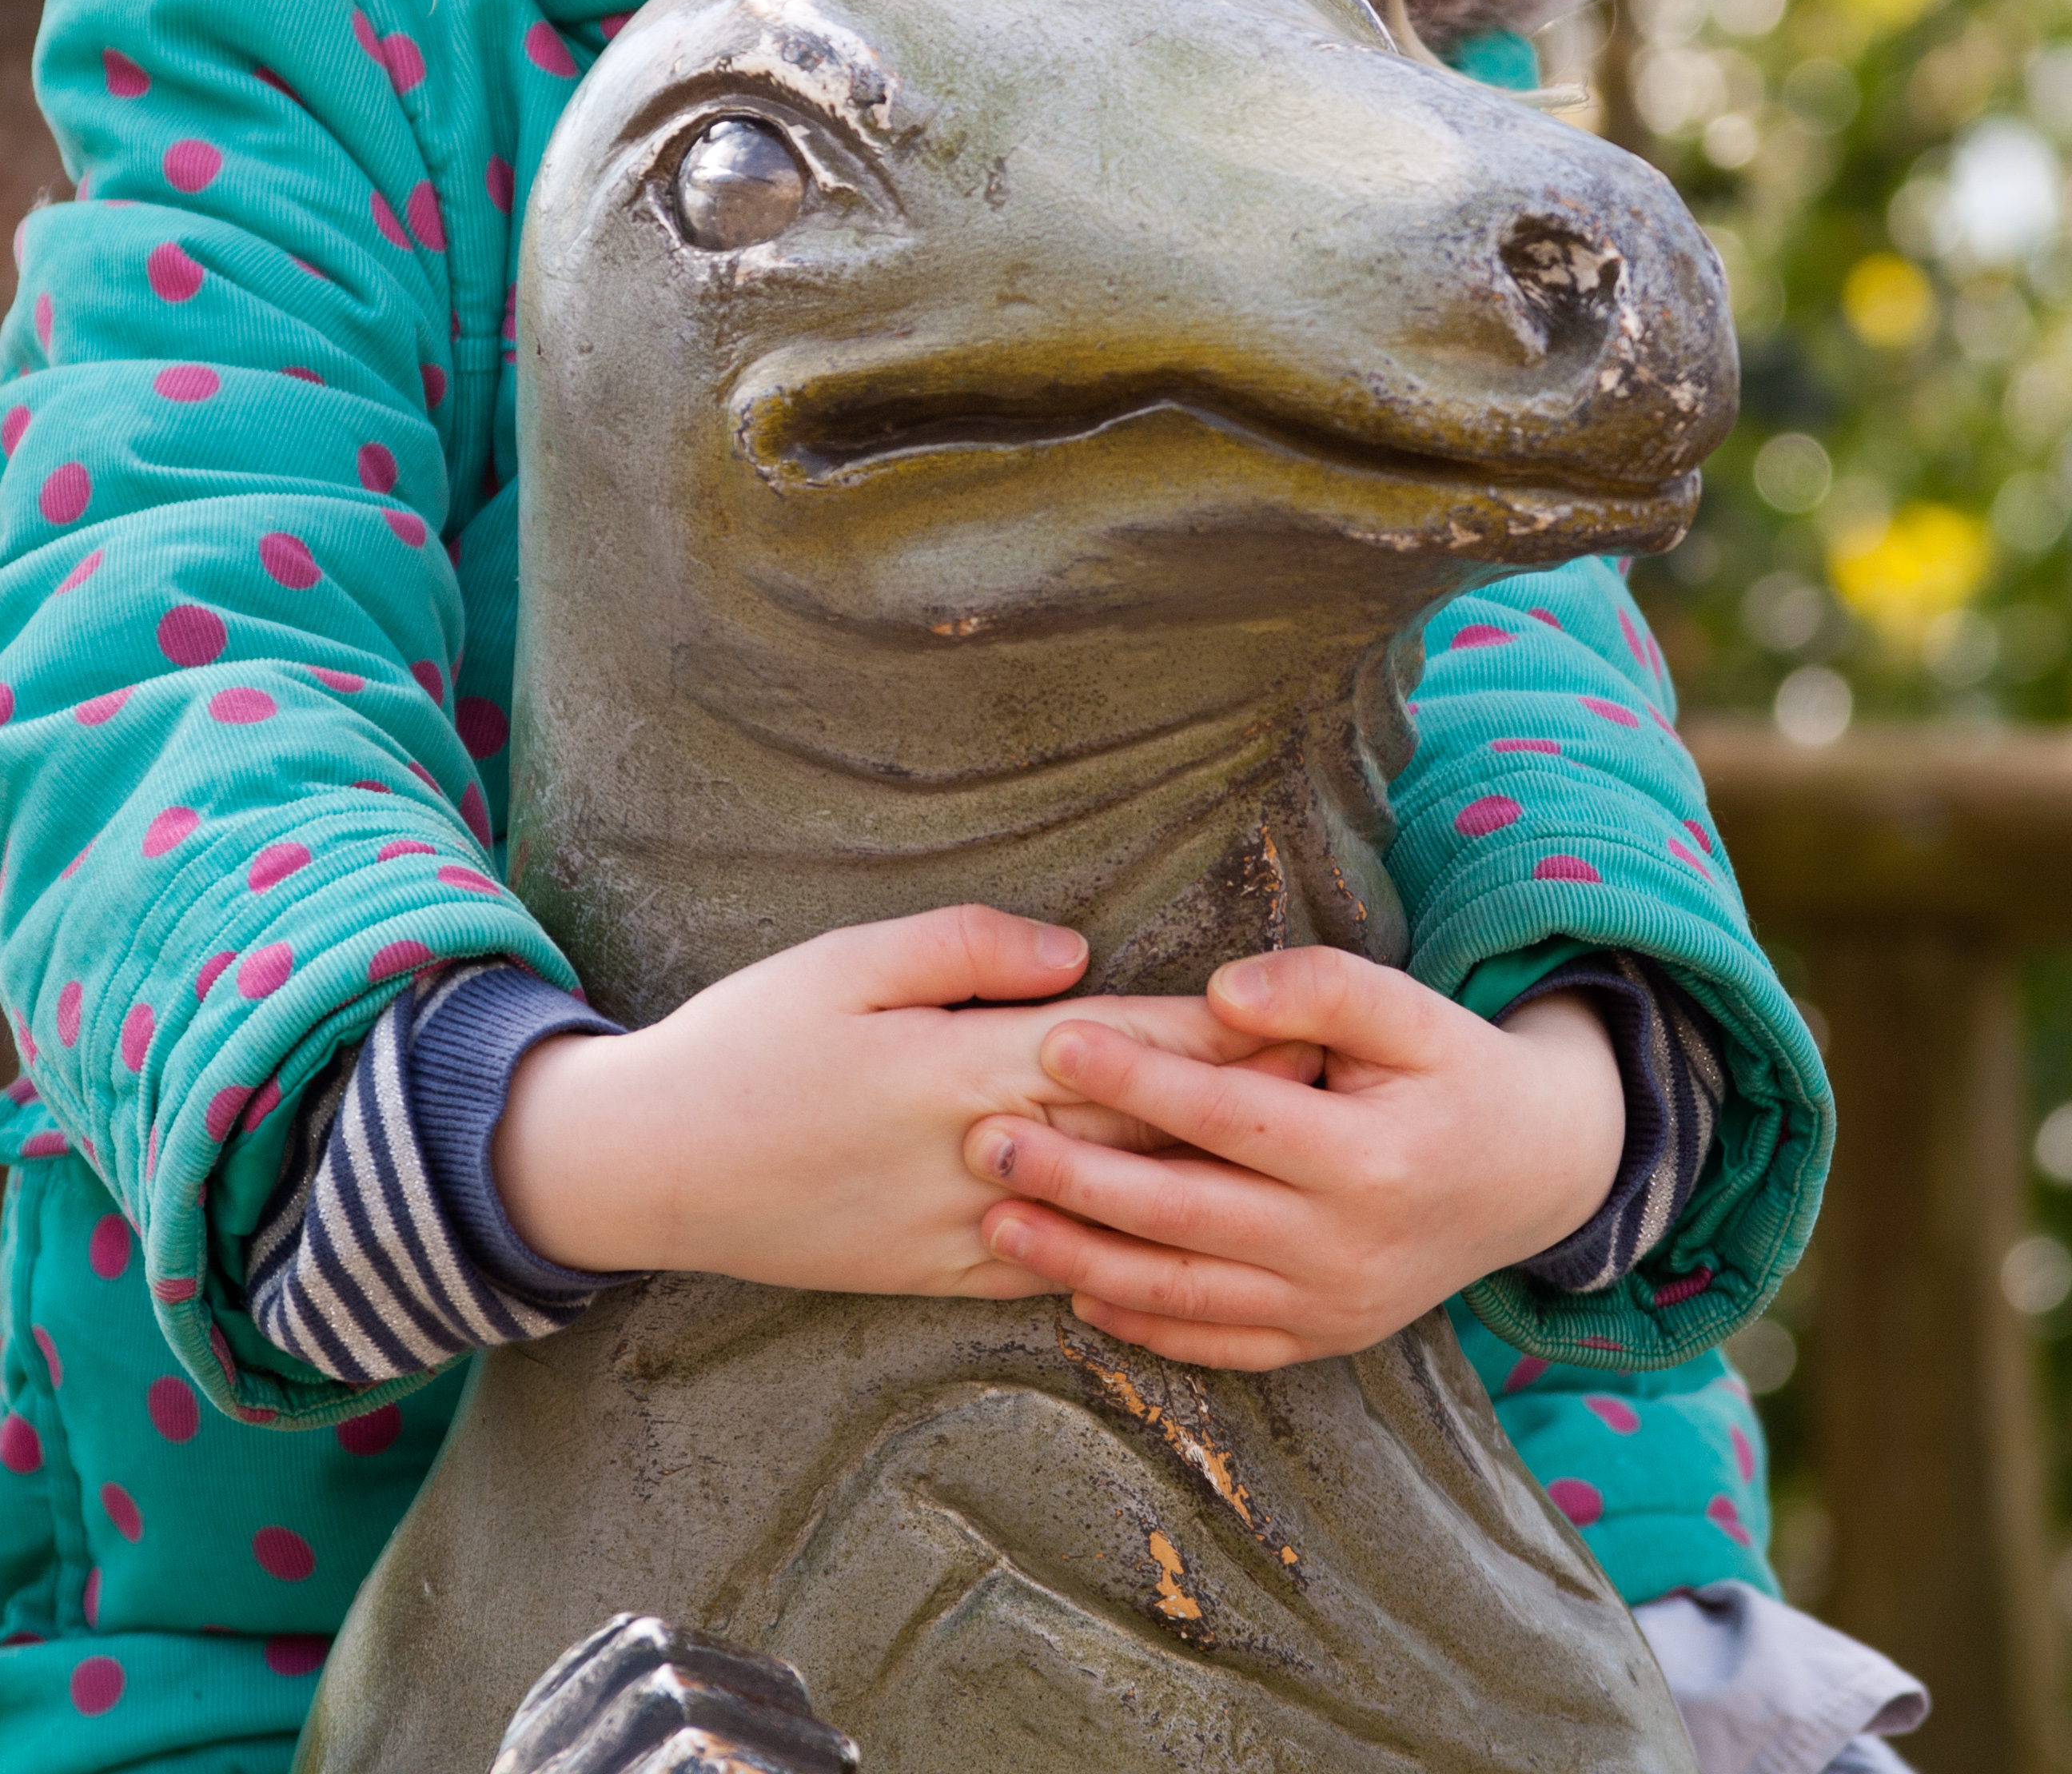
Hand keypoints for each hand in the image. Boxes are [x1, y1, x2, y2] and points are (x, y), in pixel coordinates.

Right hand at [492, 905, 1317, 1293]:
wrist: (653, 1167)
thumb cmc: (747, 1042)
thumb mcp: (843, 961)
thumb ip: (963, 949)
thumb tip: (1073, 956)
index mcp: (960, 1064)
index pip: (1119, 1047)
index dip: (1213, 1037)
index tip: (1300, 1021)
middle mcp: (977, 1155)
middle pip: (1134, 1134)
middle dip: (1237, 1113)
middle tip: (1336, 1093)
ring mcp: (959, 1229)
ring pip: (1107, 1212)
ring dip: (1198, 1188)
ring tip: (1285, 1170)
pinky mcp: (934, 1277)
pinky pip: (1051, 1270)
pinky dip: (1123, 1258)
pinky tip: (1177, 1252)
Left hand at [964, 949, 1625, 1369]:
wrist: (1535, 1173)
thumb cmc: (1455, 1071)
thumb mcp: (1413, 1009)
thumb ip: (1322, 987)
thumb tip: (1222, 993)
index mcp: (1370, 1156)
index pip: (1230, 1115)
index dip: (1140, 1080)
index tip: (1055, 1042)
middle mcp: (1347, 1246)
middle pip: (1187, 1213)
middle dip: (1077, 1181)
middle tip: (986, 1144)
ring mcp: (1333, 1307)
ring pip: (1187, 1293)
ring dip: (1083, 1261)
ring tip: (997, 1224)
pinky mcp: (1324, 1340)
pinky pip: (1220, 1344)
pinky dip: (1144, 1326)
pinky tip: (1075, 1291)